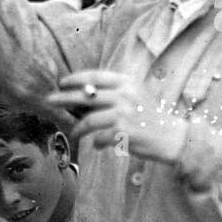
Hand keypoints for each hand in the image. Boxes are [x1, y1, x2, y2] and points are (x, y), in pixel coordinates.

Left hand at [47, 70, 188, 164]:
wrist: (172, 136)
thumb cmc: (151, 116)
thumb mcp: (135, 95)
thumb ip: (113, 93)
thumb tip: (82, 96)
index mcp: (126, 81)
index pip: (95, 76)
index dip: (76, 78)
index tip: (62, 82)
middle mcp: (124, 94)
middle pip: (86, 95)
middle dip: (64, 97)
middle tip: (49, 100)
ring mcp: (123, 112)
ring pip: (90, 119)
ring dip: (79, 128)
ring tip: (74, 133)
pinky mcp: (123, 131)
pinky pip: (100, 137)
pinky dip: (96, 142)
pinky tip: (97, 145)